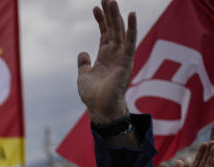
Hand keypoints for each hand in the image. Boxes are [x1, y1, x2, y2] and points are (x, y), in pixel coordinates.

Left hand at [76, 0, 136, 123]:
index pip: (104, 34)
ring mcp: (121, 56)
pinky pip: (130, 41)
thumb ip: (83, 64)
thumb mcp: (83, 76)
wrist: (99, 109)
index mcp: (105, 56)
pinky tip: (130, 14)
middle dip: (109, 13)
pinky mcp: (126, 61)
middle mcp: (115, 54)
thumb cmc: (93, 96)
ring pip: (120, 32)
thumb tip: (82, 53)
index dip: (101, 20)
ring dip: (117, 16)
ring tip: (112, 1)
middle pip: (112, 29)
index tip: (95, 7)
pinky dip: (131, 28)